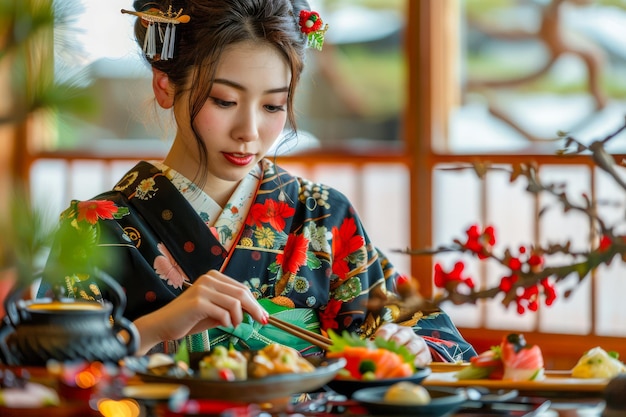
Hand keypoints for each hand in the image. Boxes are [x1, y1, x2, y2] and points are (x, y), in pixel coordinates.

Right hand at [133, 270, 267, 354]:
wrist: (162, 325)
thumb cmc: (189, 319)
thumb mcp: (214, 311)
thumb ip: (231, 308)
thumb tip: (255, 313)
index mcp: (213, 277)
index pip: (241, 288)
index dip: (255, 302)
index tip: (264, 315)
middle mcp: (209, 279)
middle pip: (242, 293)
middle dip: (255, 309)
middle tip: (262, 321)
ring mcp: (203, 289)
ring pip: (235, 303)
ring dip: (239, 318)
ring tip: (234, 325)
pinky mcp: (198, 302)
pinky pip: (224, 313)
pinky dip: (228, 322)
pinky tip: (224, 325)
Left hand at [374, 323, 431, 366]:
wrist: (414, 353)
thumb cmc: (394, 349)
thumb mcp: (385, 345)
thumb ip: (376, 348)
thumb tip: (365, 353)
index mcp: (392, 329)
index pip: (386, 330)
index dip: (382, 337)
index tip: (377, 345)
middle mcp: (405, 332)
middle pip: (399, 337)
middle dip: (394, 346)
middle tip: (389, 355)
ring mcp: (416, 341)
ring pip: (412, 345)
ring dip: (406, 354)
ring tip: (401, 361)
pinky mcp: (425, 352)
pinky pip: (422, 356)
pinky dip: (417, 361)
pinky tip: (413, 366)